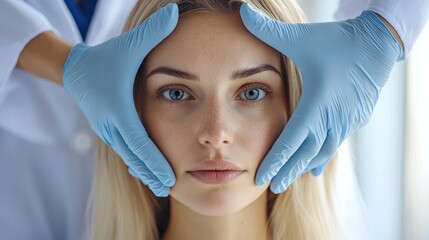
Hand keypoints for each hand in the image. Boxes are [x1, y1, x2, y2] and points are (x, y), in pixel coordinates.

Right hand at [63, 3, 178, 196]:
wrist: (78, 70)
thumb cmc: (108, 57)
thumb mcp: (129, 45)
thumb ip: (153, 31)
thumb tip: (176, 12)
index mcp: (119, 109)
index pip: (139, 141)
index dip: (154, 161)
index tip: (169, 177)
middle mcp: (112, 124)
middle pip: (134, 156)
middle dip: (151, 173)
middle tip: (169, 188)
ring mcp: (108, 130)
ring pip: (128, 157)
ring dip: (144, 172)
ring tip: (161, 186)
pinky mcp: (108, 130)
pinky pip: (125, 151)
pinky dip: (137, 163)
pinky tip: (148, 173)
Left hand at [240, 3, 401, 192]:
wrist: (377, 44)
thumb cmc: (336, 41)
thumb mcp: (301, 37)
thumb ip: (268, 30)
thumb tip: (242, 11)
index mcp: (316, 103)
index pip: (291, 140)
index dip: (275, 161)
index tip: (261, 178)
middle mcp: (332, 117)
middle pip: (306, 153)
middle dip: (288, 171)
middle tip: (271, 187)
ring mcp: (346, 121)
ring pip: (323, 151)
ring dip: (304, 166)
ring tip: (289, 180)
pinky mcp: (355, 119)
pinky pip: (335, 144)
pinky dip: (322, 156)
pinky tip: (315, 168)